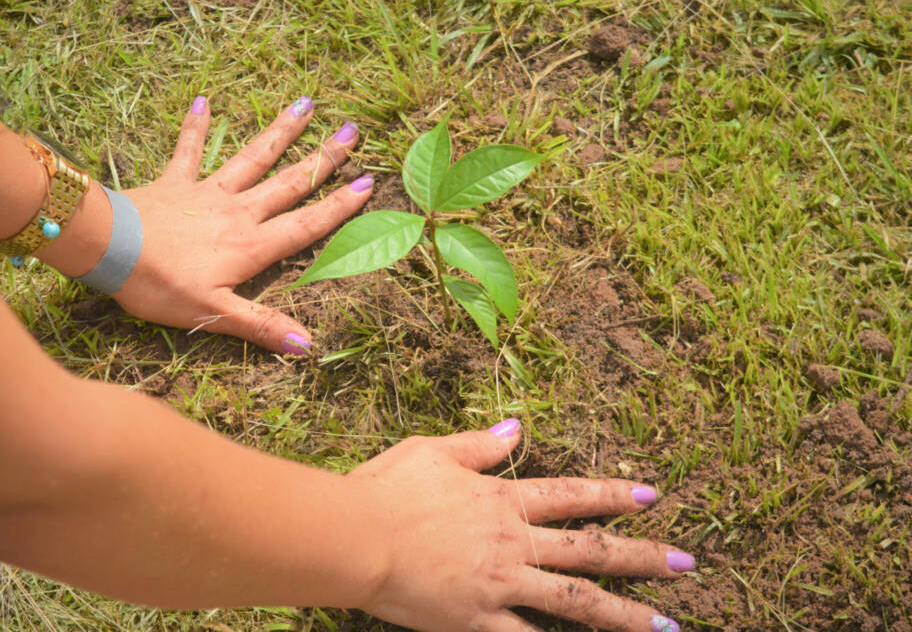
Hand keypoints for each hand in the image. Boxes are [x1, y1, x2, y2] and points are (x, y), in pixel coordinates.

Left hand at [114, 96, 371, 354]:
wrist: (106, 247)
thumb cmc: (159, 284)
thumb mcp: (213, 314)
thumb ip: (261, 325)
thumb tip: (308, 345)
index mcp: (251, 245)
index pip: (306, 224)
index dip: (339, 207)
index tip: (368, 183)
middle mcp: (238, 211)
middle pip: (289, 182)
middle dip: (324, 158)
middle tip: (353, 132)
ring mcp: (207, 192)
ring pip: (253, 158)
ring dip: (280, 131)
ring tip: (306, 103)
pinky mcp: (174, 182)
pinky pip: (189, 150)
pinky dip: (196, 127)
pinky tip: (204, 102)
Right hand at [348, 421, 690, 631]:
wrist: (355, 536)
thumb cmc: (387, 488)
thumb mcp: (432, 450)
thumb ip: (479, 444)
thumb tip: (518, 429)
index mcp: (502, 500)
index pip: (571, 496)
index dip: (612, 494)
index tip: (651, 495)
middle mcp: (512, 543)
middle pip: (589, 551)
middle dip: (642, 558)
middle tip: (687, 564)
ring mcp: (500, 585)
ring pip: (574, 602)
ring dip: (624, 614)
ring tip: (665, 626)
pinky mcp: (477, 621)